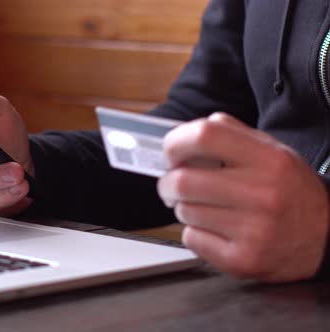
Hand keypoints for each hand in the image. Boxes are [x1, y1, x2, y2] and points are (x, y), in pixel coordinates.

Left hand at [157, 112, 329, 281]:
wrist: (324, 237)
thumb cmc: (289, 191)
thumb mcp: (272, 152)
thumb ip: (231, 134)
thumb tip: (185, 133)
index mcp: (269, 160)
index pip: (205, 136)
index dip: (176, 143)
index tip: (172, 153)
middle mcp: (263, 195)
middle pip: (183, 181)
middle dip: (167, 182)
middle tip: (172, 185)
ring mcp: (253, 231)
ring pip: (184, 211)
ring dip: (184, 207)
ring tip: (205, 208)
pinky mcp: (242, 260)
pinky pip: (191, 238)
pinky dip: (194, 232)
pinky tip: (215, 229)